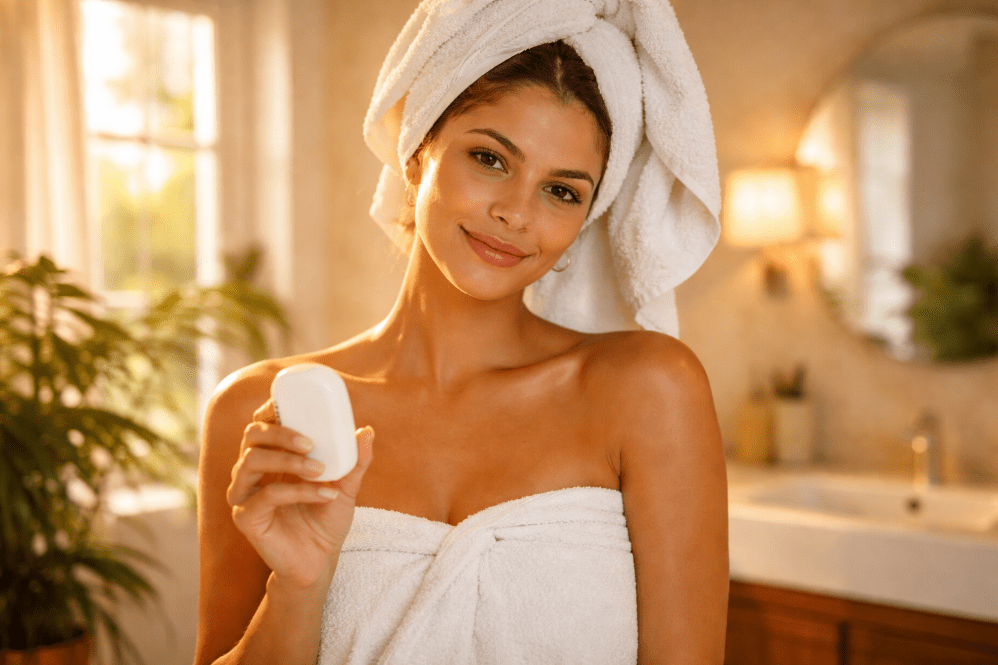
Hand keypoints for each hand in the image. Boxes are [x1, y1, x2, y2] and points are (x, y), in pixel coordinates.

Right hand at [226, 399, 373, 588]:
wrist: (319, 561)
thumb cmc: (326, 519)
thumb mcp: (346, 487)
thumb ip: (355, 461)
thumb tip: (366, 431)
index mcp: (272, 457)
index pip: (261, 424)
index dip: (272, 409)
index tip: (298, 404)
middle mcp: (252, 471)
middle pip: (252, 436)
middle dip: (282, 432)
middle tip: (311, 442)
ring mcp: (244, 494)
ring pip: (252, 461)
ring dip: (289, 461)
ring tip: (320, 469)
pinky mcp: (246, 517)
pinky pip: (267, 495)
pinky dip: (299, 491)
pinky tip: (324, 494)